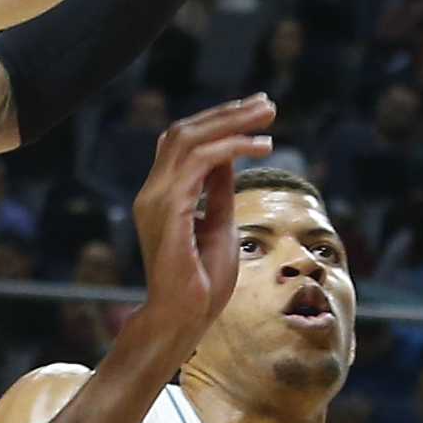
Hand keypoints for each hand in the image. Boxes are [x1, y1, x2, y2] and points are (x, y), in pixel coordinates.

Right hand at [127, 96, 279, 345]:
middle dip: (229, 112)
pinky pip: (201, 161)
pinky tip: (262, 146)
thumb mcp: (218, 224)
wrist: (183, 319)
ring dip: (234, 121)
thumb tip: (228, 156)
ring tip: (269, 116)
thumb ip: (218, 190)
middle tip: (268, 103)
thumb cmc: (201, 283)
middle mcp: (152, 191)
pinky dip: (233, 147)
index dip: (217, 120)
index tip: (254, 111)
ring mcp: (156, 198)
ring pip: (191, 137)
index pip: (182, 141)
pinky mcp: (169, 208)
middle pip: (185, 131)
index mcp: (160, 195)